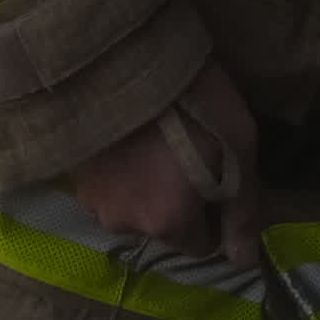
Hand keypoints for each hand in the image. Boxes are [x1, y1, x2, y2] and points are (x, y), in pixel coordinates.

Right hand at [67, 60, 265, 267]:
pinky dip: (123, 174)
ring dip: (149, 188)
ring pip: (136, 208)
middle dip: (182, 202)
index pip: (203, 245)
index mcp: (169, 222)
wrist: (121, 58)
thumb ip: (243, 211)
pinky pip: (111, 189)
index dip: (218, 214)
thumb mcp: (238, 146)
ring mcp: (93, 203)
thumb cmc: (192, 99)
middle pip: (167, 227)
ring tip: (158, 143)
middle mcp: (127, 224)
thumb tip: (245, 261)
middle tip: (189, 153)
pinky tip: (132, 141)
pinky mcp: (73, 179)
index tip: (221, 178)